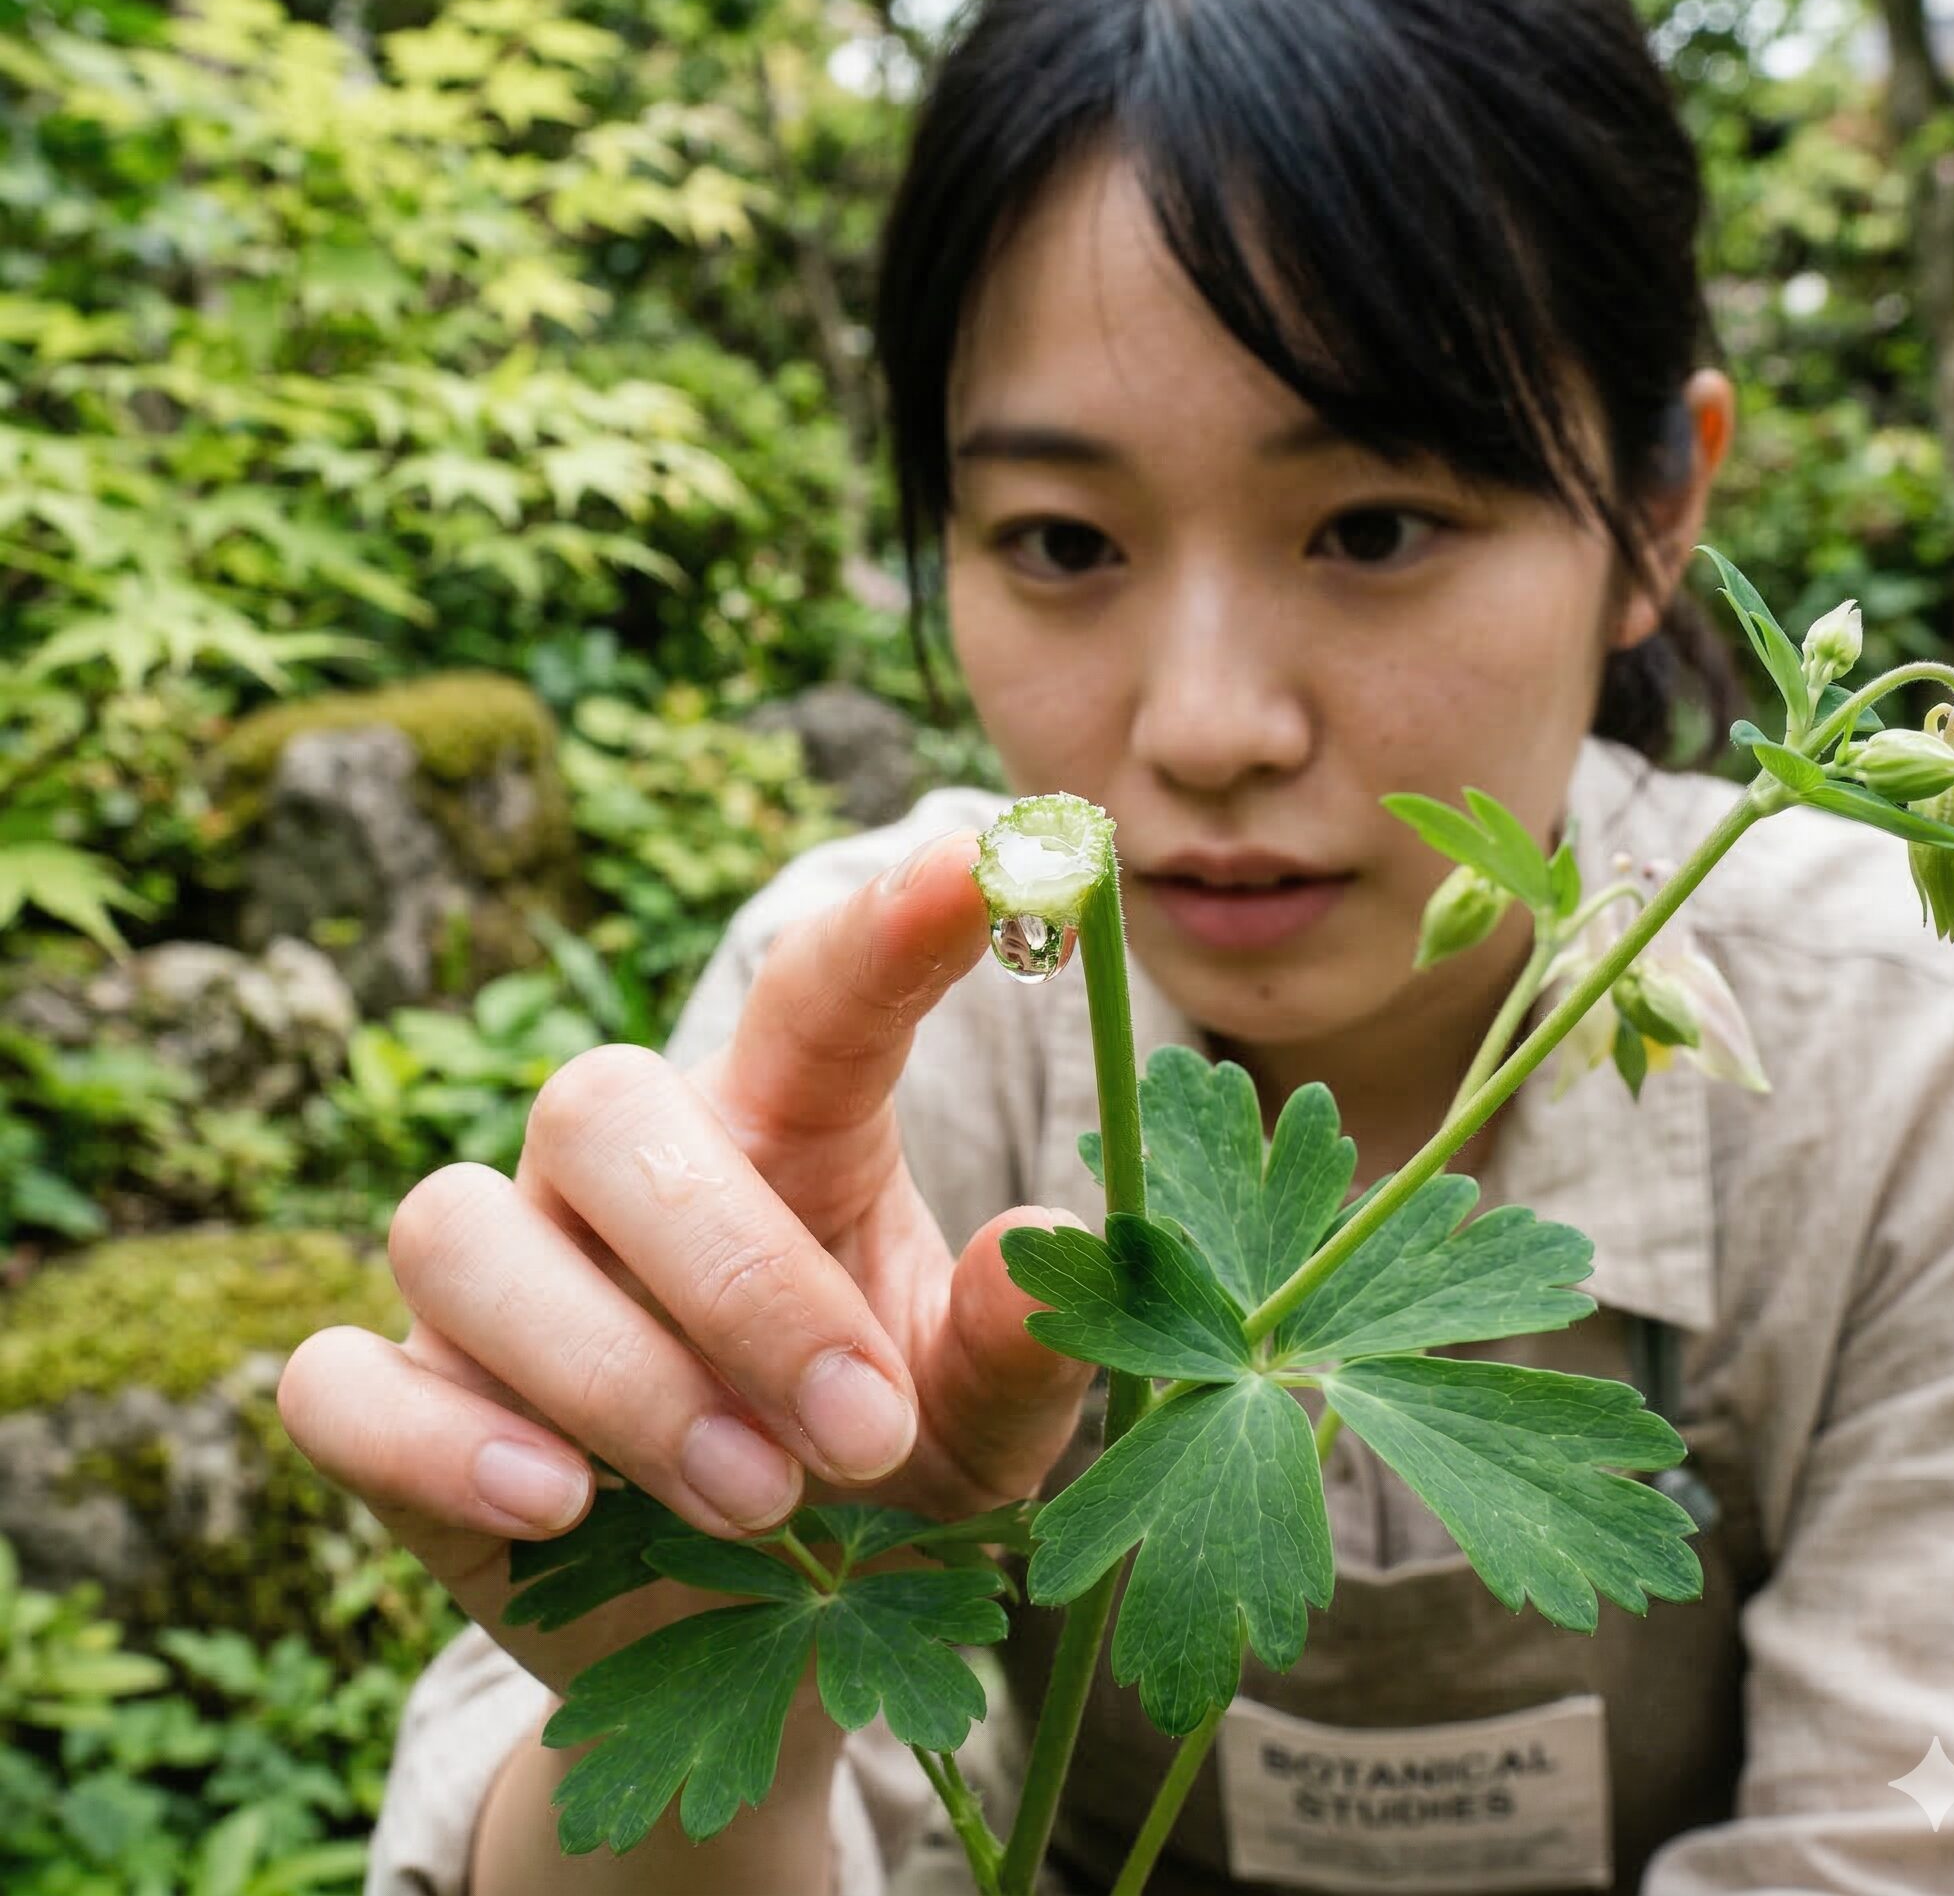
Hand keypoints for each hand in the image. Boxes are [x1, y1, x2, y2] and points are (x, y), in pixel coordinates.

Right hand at [276, 829, 1093, 1700]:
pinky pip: (338, 1380)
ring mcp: (492, 1284)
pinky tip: (557, 1509)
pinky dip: (439, 1441)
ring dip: (614, 1371)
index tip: (992, 866)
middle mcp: (616, 1179)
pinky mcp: (399, 1410)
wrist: (748, 1656)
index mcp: (779, 1138)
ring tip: (756, 1505)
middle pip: (600, 1104)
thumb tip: (1047, 1245)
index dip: (890, 929)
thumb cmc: (876, 1495)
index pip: (814, 1000)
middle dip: (733, 1272)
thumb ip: (1015, 1351)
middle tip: (862, 1433)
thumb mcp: (980, 1437)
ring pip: (459, 1226)